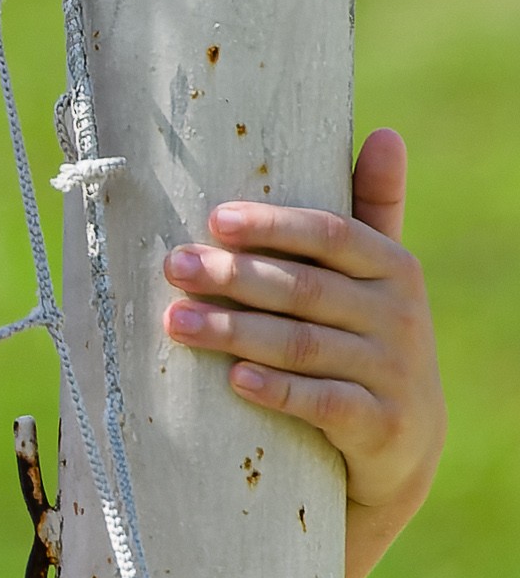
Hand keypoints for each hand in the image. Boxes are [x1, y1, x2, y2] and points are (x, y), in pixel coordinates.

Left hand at [160, 128, 444, 577]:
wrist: (402, 445)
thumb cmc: (369, 344)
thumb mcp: (378, 281)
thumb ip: (372, 212)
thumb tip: (386, 131)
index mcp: (394, 268)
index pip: (332, 235)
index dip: (273, 226)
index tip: (214, 219)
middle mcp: (399, 315)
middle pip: (305, 289)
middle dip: (235, 276)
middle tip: (175, 267)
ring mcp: (392, 371)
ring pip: (303, 345)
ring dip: (235, 331)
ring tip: (176, 321)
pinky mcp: (381, 425)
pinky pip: (323, 403)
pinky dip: (279, 390)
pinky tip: (235, 379)